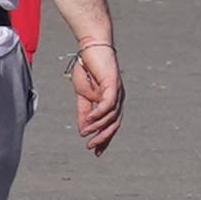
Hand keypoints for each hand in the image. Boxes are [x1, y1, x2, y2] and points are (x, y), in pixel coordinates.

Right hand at [65, 14, 123, 154]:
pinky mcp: (113, 84)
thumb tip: (84, 130)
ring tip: (86, 132)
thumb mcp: (82, 94)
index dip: (104, 139)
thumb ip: (84, 111)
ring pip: (112, 115)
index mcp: (111, 101)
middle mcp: (118, 98)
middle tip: (91, 147)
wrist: (90, 47)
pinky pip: (109, 103)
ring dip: (98, 126)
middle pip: (115, 124)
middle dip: (103, 137)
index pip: (111, 124)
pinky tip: (90, 120)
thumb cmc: (87, 68)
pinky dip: (99, 113)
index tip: (96, 152)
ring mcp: (117, 91)